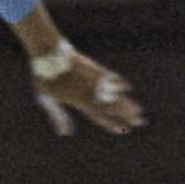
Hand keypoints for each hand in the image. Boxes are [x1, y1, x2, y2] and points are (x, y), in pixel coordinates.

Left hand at [32, 50, 146, 136]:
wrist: (47, 50)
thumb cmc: (43, 76)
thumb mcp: (46, 99)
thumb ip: (58, 116)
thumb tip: (65, 133)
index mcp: (78, 100)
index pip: (99, 116)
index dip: (112, 124)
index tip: (123, 130)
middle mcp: (89, 90)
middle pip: (112, 105)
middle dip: (127, 115)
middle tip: (141, 122)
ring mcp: (93, 78)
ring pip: (114, 93)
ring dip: (127, 102)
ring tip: (139, 110)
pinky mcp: (93, 67)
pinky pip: (109, 76)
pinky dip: (119, 82)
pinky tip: (128, 87)